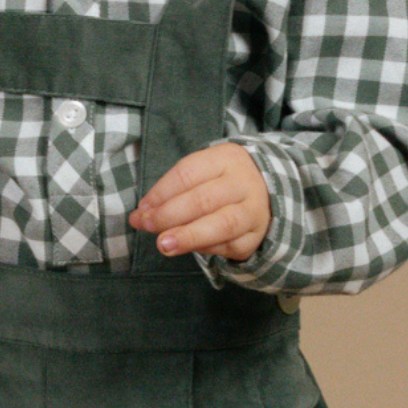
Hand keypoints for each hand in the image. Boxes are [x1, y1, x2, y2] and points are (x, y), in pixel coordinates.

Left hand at [130, 142, 272, 261]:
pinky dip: (206, 249)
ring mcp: (254, 210)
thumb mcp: (200, 173)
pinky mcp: (256, 235)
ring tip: (163, 245)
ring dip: (189, 236)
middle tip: (146, 225)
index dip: (160, 193)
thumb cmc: (221, 181)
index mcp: (226, 159)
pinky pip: (230, 246)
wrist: (266, 190)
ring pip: (222, 225)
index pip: (188, 173)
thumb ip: (171, 192)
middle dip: (169, 215)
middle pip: (203, 200)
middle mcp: (243, 183)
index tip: (141, 210)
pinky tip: (188, 248)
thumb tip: (140, 216)